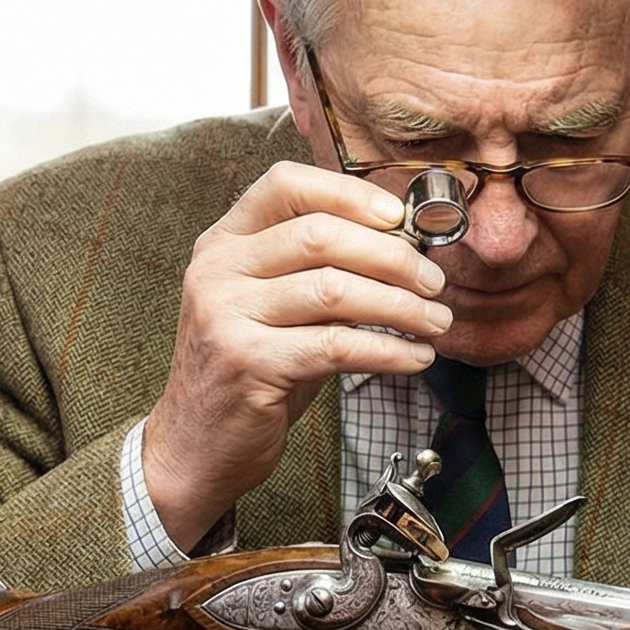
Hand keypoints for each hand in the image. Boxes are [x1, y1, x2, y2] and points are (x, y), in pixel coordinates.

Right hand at [143, 161, 452, 548]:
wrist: (195, 445)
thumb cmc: (249, 371)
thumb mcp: (273, 307)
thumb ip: (318, 271)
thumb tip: (403, 249)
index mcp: (223, 243)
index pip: (286, 185)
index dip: (349, 193)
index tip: (400, 218)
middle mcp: (217, 271)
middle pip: (321, 235)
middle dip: (393, 256)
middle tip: (433, 283)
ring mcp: (226, 315)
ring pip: (335, 289)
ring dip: (400, 306)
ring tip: (435, 322)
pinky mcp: (248, 363)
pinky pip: (337, 345)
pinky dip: (388, 350)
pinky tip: (413, 357)